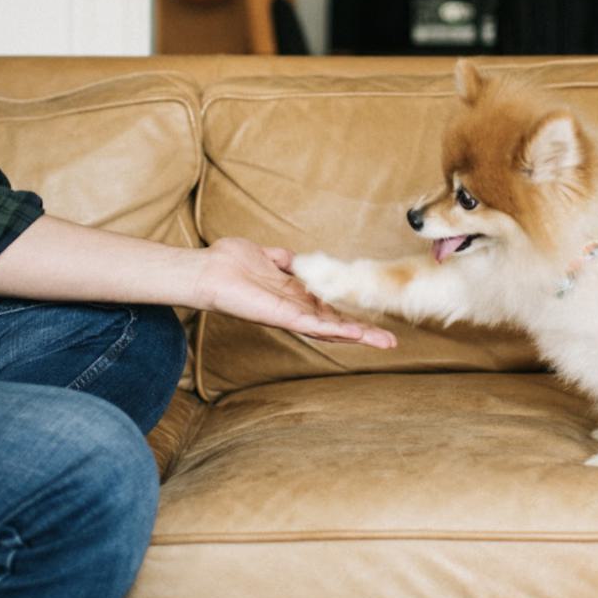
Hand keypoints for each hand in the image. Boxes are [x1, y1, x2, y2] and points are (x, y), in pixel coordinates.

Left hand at [191, 237, 396, 349]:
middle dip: (363, 333)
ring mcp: (289, 315)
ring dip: (356, 335)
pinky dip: (334, 329)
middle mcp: (294, 309)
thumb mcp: (265, 256)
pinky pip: (312, 326)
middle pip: (335, 324)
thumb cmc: (229, 263)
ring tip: (382, 342)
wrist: (206, 270)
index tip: (373, 324)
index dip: (352, 316)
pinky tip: (355, 334)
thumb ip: (282, 261)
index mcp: (293, 296)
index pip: (329, 309)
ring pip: (329, 329)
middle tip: (390, 342)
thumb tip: (294, 259)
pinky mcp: (282, 317)